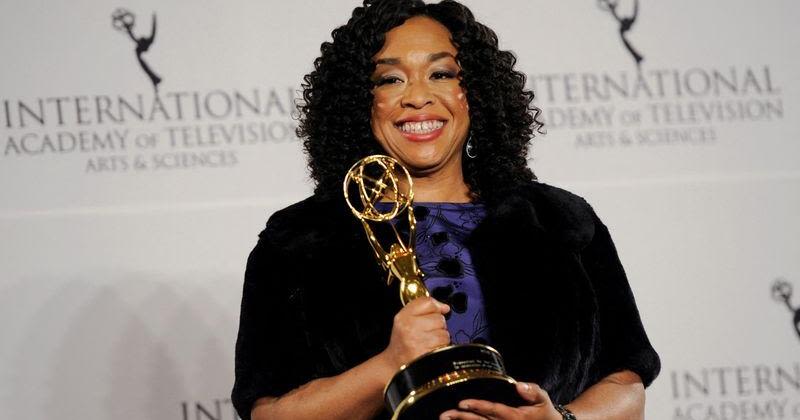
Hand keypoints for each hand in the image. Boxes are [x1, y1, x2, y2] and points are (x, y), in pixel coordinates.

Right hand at [381, 297, 449, 368]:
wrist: (395, 363)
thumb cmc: (403, 340)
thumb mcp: (405, 318)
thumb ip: (424, 306)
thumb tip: (444, 307)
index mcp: (403, 317)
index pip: (428, 303)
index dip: (434, 308)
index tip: (431, 315)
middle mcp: (409, 329)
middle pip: (439, 318)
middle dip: (437, 325)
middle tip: (427, 332)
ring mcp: (418, 343)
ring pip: (444, 333)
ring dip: (440, 338)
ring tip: (429, 341)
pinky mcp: (427, 355)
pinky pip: (444, 345)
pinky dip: (441, 347)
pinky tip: (431, 349)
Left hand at [440, 382, 562, 419]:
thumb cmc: (544, 412)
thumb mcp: (543, 399)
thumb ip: (532, 391)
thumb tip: (518, 385)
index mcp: (514, 417)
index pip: (492, 410)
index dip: (477, 406)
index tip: (462, 403)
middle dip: (461, 418)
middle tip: (444, 414)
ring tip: (444, 418)